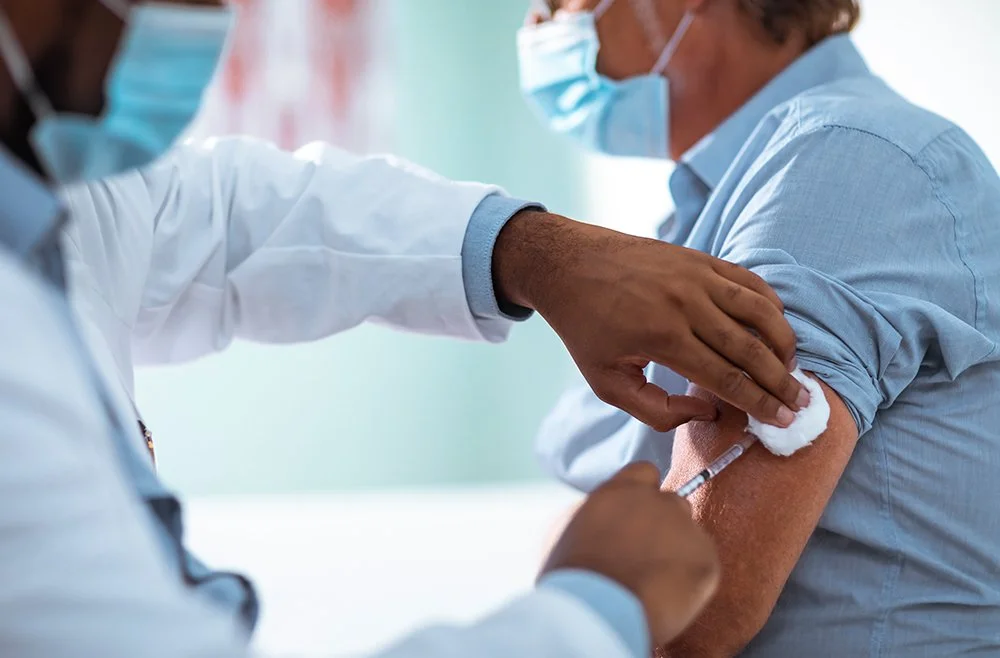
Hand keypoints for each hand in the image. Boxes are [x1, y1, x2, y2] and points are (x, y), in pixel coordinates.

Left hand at [493, 211, 807, 429]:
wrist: (567, 264)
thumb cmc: (585, 328)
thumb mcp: (607, 382)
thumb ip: (656, 410)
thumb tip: (709, 413)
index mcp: (662, 338)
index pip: (726, 378)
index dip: (760, 403)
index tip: (783, 420)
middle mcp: (685, 304)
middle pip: (751, 349)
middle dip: (781, 381)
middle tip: (801, 402)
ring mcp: (696, 276)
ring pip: (759, 310)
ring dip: (783, 341)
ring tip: (792, 367)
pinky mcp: (699, 258)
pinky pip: (748, 281)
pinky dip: (769, 304)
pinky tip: (776, 326)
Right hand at [539, 462, 719, 645]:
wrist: (596, 610)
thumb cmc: (572, 576)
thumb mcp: (566, 530)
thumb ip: (591, 513)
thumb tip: (600, 515)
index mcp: (621, 490)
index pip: (645, 472)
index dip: (643, 493)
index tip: (637, 516)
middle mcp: (657, 501)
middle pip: (672, 503)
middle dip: (664, 524)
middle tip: (646, 555)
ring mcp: (685, 528)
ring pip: (690, 535)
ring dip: (678, 551)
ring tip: (654, 581)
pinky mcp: (706, 559)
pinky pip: (704, 564)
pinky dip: (691, 580)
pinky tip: (667, 595)